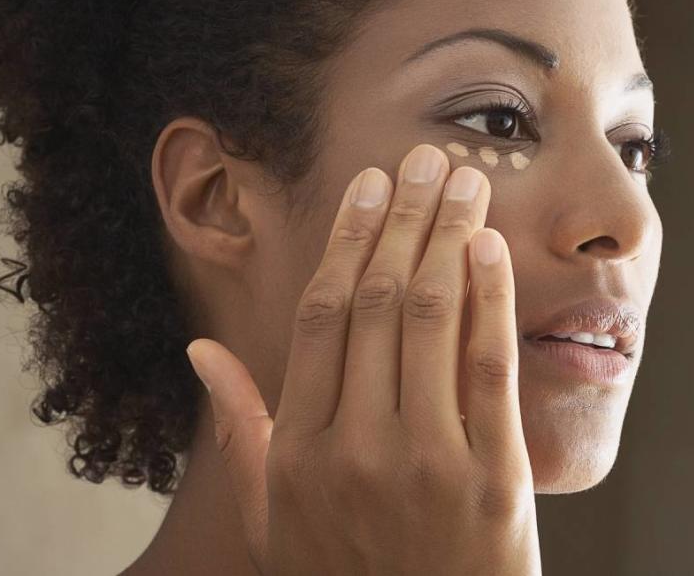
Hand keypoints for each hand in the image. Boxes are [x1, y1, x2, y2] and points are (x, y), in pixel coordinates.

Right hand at [185, 144, 539, 574]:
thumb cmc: (349, 575)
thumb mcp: (275, 518)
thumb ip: (243, 432)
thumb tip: (201, 354)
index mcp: (298, 451)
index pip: (323, 316)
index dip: (347, 239)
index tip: (367, 184)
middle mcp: (356, 448)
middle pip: (379, 302)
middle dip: (404, 218)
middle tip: (425, 158)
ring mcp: (426, 462)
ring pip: (432, 320)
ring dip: (449, 238)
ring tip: (465, 182)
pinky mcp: (491, 478)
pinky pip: (488, 369)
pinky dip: (490, 300)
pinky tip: (492, 248)